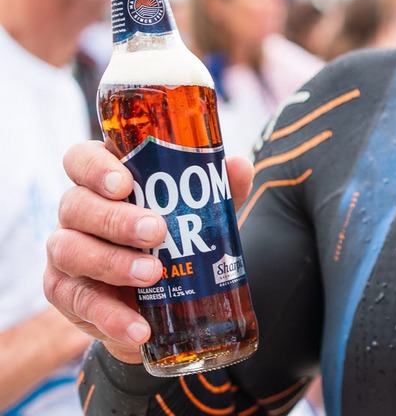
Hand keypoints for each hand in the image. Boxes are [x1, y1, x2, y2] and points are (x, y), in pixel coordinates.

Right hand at [43, 140, 253, 363]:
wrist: (159, 302)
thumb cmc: (174, 238)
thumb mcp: (199, 213)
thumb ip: (218, 189)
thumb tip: (239, 166)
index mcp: (103, 183)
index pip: (81, 159)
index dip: (95, 168)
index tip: (124, 184)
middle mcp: (76, 212)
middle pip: (76, 205)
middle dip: (115, 219)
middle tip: (157, 231)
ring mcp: (65, 252)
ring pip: (72, 251)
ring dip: (112, 264)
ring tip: (153, 274)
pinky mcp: (65, 293)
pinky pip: (80, 303)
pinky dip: (111, 317)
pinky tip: (139, 328)